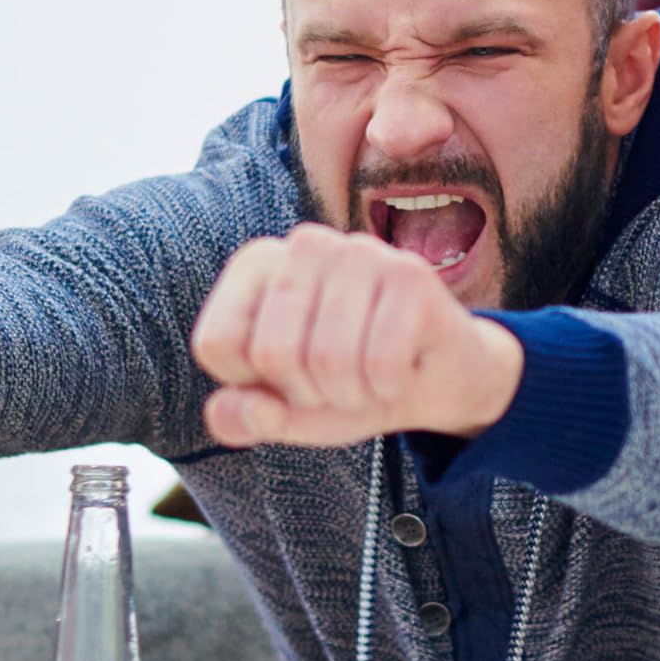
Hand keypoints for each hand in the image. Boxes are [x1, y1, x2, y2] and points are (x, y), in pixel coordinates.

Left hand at [190, 225, 523, 449]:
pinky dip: (388, 389)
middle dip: (309, 394)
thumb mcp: (287, 412)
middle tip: (339, 385)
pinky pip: (380, 363)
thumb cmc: (352, 385)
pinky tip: (400, 374)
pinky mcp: (411, 275)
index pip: (219, 345)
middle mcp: (306, 243)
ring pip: (328, 360)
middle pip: (272, 354)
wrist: (440, 381)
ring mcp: (362, 252)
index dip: (256, 387)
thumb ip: (244, 417)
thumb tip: (229, 412)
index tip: (293, 377)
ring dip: (352, 395)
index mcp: (257, 263)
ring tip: (370, 380)